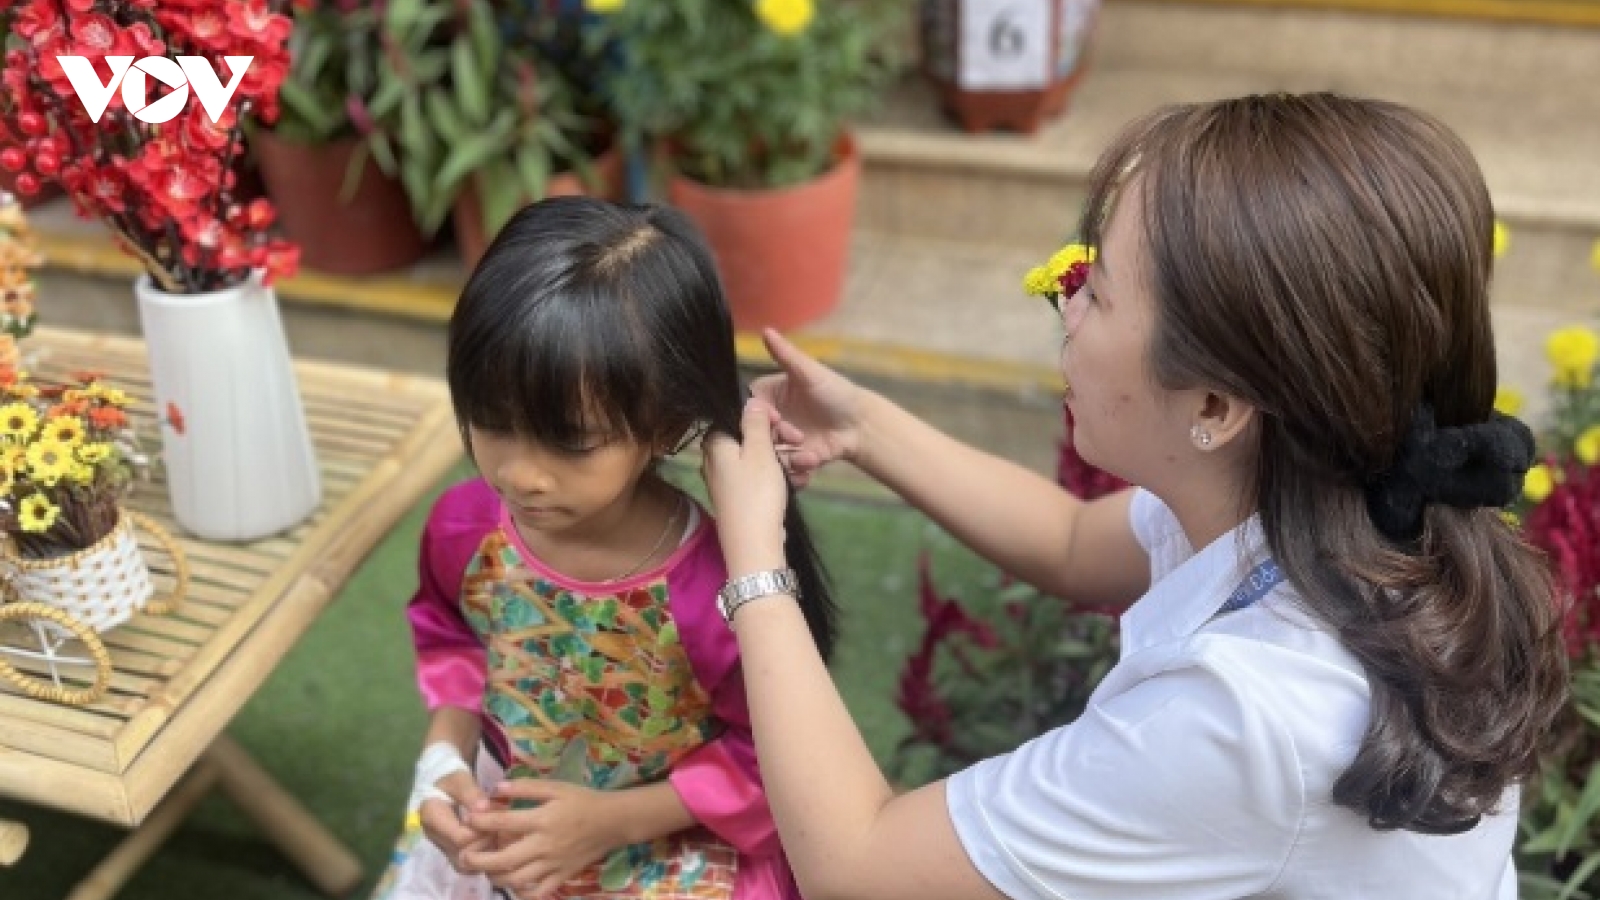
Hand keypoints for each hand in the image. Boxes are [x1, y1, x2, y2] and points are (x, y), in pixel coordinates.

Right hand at [420, 769, 490, 872]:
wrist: (442, 789)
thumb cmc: (452, 781)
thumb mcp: (460, 778)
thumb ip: (471, 793)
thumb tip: (483, 809)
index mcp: (431, 816)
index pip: (460, 837)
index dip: (481, 831)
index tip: (493, 816)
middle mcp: (434, 837)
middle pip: (465, 854)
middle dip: (486, 842)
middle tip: (500, 826)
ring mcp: (442, 849)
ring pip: (467, 865)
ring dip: (487, 852)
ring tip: (497, 834)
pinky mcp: (451, 856)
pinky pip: (469, 868)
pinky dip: (484, 859)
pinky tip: (493, 843)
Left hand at [459, 780, 622, 898]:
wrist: (613, 821)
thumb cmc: (583, 800)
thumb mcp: (556, 787)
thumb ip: (526, 788)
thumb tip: (496, 788)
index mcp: (542, 820)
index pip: (503, 823)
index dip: (481, 822)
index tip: (467, 820)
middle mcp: (544, 846)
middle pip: (504, 860)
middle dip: (479, 861)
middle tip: (464, 859)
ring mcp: (553, 865)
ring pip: (517, 880)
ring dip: (496, 878)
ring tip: (486, 871)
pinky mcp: (562, 876)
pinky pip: (539, 892)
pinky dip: (523, 893)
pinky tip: (514, 885)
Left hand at [703, 399, 790, 573]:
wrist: (754, 546)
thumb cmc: (756, 494)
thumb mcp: (760, 453)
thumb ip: (755, 424)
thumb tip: (750, 400)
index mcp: (715, 444)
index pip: (735, 417)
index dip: (761, 415)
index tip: (783, 420)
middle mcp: (716, 462)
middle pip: (749, 438)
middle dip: (779, 438)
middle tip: (800, 441)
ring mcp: (728, 483)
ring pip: (759, 460)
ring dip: (785, 458)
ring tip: (810, 463)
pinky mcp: (741, 500)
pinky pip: (760, 480)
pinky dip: (779, 477)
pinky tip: (800, 481)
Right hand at [750, 328, 865, 487]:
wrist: (861, 424)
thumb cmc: (836, 393)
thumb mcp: (810, 373)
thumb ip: (786, 355)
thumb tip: (766, 330)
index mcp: (770, 395)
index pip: (750, 406)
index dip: (758, 414)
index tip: (774, 417)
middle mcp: (772, 418)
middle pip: (756, 433)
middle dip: (775, 438)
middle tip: (795, 436)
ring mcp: (781, 441)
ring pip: (768, 454)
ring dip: (787, 456)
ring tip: (808, 453)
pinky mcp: (792, 459)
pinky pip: (784, 468)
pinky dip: (798, 467)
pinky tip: (814, 460)